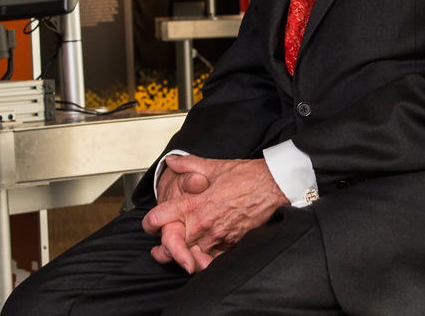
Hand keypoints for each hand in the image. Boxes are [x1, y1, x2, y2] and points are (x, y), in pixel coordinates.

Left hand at [143, 155, 288, 273]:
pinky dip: (204, 262)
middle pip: (172, 244)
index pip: (162, 216)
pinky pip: (212, 260)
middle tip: (158, 250)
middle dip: (163, 248)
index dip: (151, 221)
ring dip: (182, 257)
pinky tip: (201, 259)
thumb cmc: (247, 175)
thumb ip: (189, 165)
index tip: (150, 223)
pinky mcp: (231, 244)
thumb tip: (172, 161)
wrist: (274, 186)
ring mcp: (218, 236)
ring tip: (178, 257)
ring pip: (191, 256)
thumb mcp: (215, 165)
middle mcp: (204, 223)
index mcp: (196, 203)